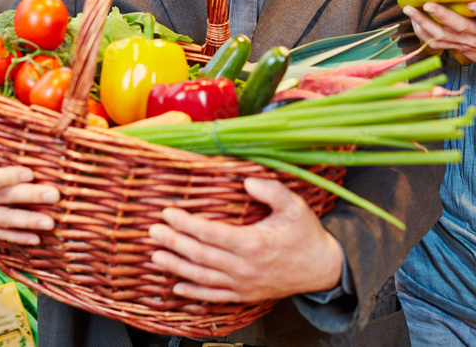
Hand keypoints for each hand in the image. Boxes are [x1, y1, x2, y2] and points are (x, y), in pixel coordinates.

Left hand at [148, 177, 343, 303]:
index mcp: (254, 243)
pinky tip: (177, 287)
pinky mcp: (245, 295)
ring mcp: (244, 284)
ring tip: (156, 256)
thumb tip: (247, 180)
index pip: (210, 232)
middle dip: (173, 242)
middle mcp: (245, 267)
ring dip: (176, 266)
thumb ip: (271, 190)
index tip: (169, 213)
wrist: (323, 268)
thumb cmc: (307, 235)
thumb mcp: (295, 206)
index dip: (186, 223)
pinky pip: (214, 296)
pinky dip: (193, 293)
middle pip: (200, 254)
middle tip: (152, 231)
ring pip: (202, 277)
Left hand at [404, 0, 475, 90]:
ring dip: (424, 22)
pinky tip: (412, 22)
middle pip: (459, 26)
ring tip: (409, 9)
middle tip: (427, 3)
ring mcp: (466, 42)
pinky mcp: (457, 47)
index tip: (472, 3)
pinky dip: (423, 34)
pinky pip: (437, 43)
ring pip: (442, 35)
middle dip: (442, 15)